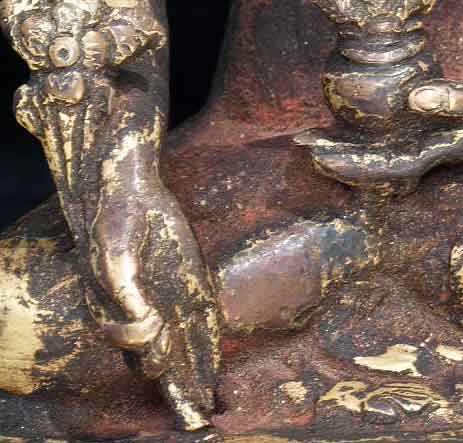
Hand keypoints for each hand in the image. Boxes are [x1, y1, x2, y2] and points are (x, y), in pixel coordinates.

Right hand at [85, 109, 220, 430]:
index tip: (153, 323)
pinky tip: (216, 366)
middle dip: (173, 382)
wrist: (132, 190)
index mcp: (115, 312)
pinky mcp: (192, 284)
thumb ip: (128, 294)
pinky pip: (203, 321)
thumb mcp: (115, 260)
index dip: (143, 346)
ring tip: (206, 402)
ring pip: (182, 348)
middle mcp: (144, 312)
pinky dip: (209, 345)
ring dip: (193, 375)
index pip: (131, 346)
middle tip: (194, 403)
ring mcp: (169, 299)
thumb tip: (148, 322)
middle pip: (157, 359)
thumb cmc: (115, 226)